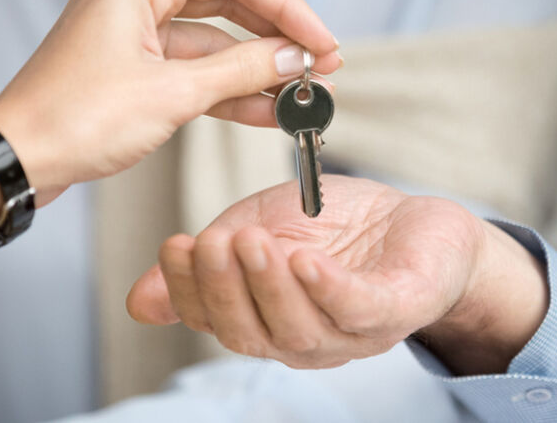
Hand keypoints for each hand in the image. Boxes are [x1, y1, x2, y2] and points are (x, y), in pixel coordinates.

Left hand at [0, 0, 340, 204]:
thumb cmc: (74, 120)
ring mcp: (132, 34)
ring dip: (256, 72)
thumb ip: (240, 72)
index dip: (287, 9)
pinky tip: (269, 112)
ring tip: (304, 96)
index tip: (322, 43)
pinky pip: (192, 72)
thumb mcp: (171, 95)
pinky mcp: (131, 70)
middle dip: (276, 39)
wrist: (15, 162)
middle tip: (322, 67)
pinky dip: (228, 92)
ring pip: (212, 44)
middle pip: (227, 5)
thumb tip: (292, 59)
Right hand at [126, 176, 548, 373]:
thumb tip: (139, 300)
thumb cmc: (336, 226)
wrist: (417, 218)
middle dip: (224, 290)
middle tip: (210, 243)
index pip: (214, 322)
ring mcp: (352, 332)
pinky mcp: (396, 308)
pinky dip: (327, 288)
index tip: (174, 245)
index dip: (188, 290)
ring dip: (269, 287)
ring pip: (299, 330)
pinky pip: (357, 309)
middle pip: (251, 334)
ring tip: (252, 241)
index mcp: (266, 321)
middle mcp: (304, 339)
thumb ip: (207, 260)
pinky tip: (305, 260)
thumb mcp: (257, 229)